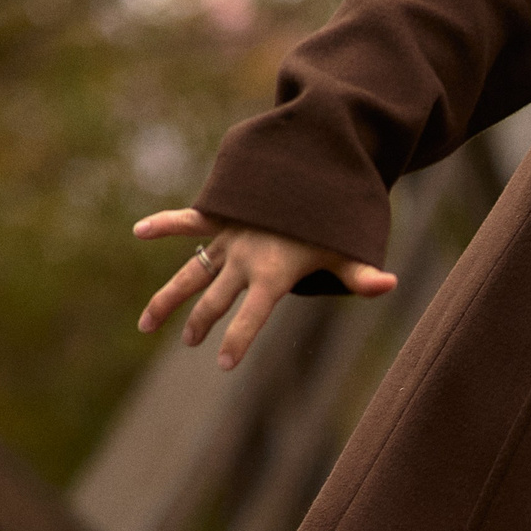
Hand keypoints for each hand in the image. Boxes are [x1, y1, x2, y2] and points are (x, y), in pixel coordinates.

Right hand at [135, 208, 397, 370]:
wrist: (313, 164)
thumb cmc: (333, 216)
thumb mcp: (348, 248)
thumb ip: (362, 275)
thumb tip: (390, 285)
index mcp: (272, 274)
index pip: (251, 316)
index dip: (238, 341)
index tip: (224, 365)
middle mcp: (244, 259)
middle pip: (215, 300)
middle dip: (203, 325)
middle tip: (193, 344)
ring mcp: (230, 238)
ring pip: (191, 272)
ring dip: (168, 298)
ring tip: (146, 325)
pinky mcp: (221, 216)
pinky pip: (188, 222)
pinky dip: (165, 224)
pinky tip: (140, 231)